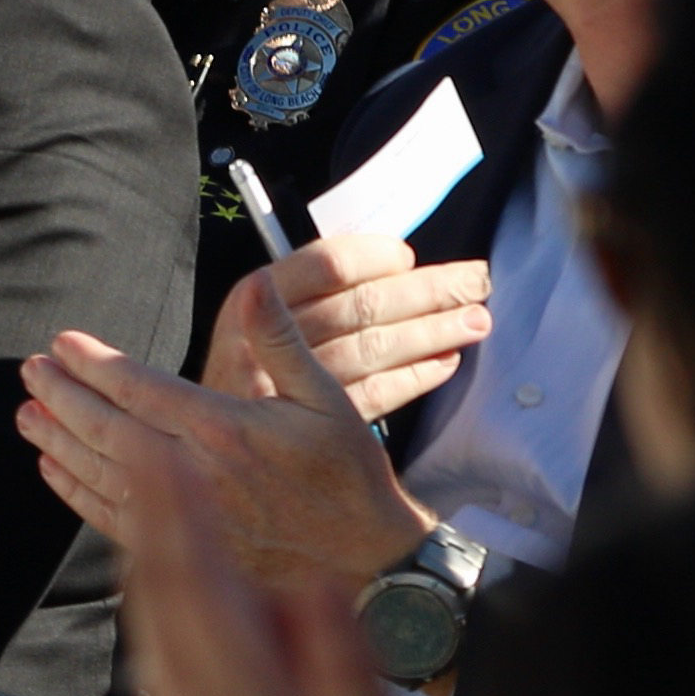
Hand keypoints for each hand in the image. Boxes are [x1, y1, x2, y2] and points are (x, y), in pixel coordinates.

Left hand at [19, 322, 433, 594]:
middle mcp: (194, 473)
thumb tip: (256, 284)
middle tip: (29, 371)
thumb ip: (281, 342)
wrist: (365, 562)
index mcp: (224, 429)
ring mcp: (182, 517)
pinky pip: (111, 519)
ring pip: (100, 474)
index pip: (140, 388)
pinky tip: (53, 471)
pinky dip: (75, 492)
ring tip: (27, 415)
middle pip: (107, 428)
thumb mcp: (329, 398)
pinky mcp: (180, 552)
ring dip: (58, 441)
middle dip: (62, 396)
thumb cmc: (347, 475)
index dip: (94, 363)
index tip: (62, 342)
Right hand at [199, 234, 489, 422]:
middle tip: (476, 282)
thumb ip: (313, 289)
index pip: (327, 264)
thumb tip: (397, 262)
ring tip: (476, 321)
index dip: (377, 258)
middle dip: (427, 291)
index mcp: (252, 299)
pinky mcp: (310, 426)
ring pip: (373, 349)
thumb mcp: (258, 318)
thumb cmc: (252, 367)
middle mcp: (263, 340)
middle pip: (360, 305)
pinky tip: (445, 363)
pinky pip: (374, 395)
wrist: (218, 437)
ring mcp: (286, 388)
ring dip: (432, 332)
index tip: (409, 258)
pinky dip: (414, 378)